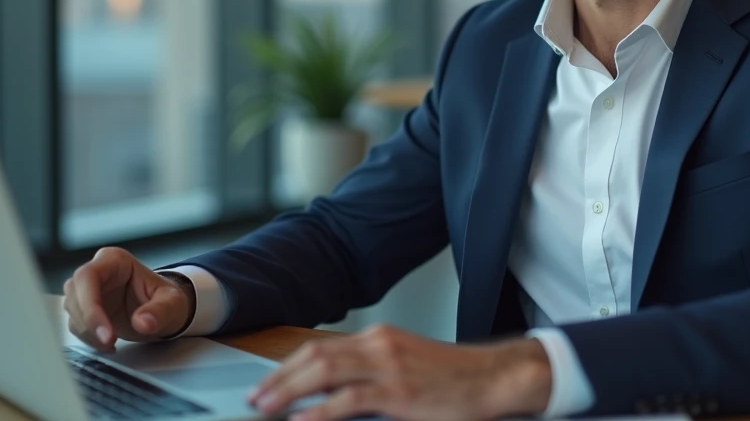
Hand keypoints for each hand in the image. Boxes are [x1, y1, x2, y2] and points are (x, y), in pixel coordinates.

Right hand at [62, 247, 194, 351]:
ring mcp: (88, 290)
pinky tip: (107, 344)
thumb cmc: (167, 301)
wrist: (164, 311)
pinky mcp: (85, 309)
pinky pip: (76, 324)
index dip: (90, 305)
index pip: (88, 277)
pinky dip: (88, 338)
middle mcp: (98, 271)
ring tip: (112, 343)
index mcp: (115, 261)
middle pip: (75, 293)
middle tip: (109, 342)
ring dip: (88, 332)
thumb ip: (160, 311)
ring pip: (72, 310)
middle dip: (88, 322)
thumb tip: (143, 322)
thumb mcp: (172, 304)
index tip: (106, 333)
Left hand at [247, 324, 551, 420]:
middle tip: (256, 398)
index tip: (267, 383)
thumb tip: (330, 394)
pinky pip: (348, 400)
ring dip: (289, 390)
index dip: (288, 366)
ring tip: (267, 407)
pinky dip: (319, 411)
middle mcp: (379, 345)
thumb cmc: (454, 379)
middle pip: (315, 355)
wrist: (493, 378)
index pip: (321, 347)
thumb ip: (370, 374)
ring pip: (324, 371)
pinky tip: (302, 420)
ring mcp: (388, 367)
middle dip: (279, 377)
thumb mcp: (406, 367)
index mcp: (379, 338)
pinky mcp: (399, 392)